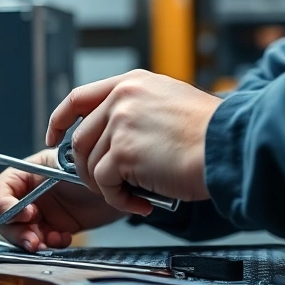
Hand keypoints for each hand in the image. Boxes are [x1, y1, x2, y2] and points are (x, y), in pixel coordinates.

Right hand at [0, 148, 126, 251]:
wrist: (119, 188)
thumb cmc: (95, 168)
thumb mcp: (67, 167)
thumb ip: (46, 179)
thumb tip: (27, 201)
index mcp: (26, 173)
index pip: (0, 189)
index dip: (6, 204)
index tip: (28, 214)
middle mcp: (27, 193)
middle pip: (3, 216)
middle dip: (16, 231)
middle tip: (34, 239)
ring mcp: (38, 213)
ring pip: (18, 233)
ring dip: (30, 241)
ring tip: (48, 242)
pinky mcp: (51, 229)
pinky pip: (39, 242)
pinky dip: (47, 244)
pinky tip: (63, 238)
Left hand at [47, 69, 221, 214]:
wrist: (228, 146)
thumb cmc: (211, 134)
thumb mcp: (171, 103)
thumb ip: (139, 112)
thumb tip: (117, 138)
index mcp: (133, 82)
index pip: (79, 97)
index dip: (61, 120)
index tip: (55, 137)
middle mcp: (122, 97)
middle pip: (80, 138)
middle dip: (87, 168)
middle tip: (108, 185)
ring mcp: (120, 122)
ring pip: (91, 164)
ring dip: (108, 187)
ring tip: (133, 195)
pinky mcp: (123, 151)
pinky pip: (104, 184)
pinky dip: (118, 200)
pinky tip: (141, 202)